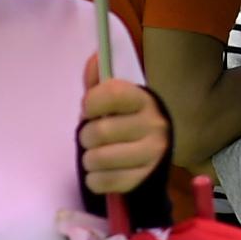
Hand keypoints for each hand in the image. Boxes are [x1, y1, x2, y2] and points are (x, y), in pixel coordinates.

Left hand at [80, 73, 171, 197]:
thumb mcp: (116, 99)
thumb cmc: (127, 120)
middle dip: (85, 136)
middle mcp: (153, 125)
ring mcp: (152, 153)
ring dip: (89, 160)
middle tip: (90, 138)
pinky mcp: (145, 178)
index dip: (91, 102)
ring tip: (95, 156)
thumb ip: (99, 81)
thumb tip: (95, 57)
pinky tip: (101, 173)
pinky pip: (105, 181)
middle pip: (100, 131)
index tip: (89, 109)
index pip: (111, 93)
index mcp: (144, 99)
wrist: (155, 152)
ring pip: (100, 158)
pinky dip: (95, 179)